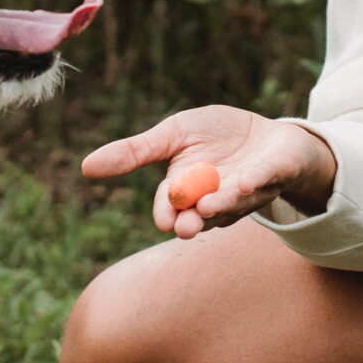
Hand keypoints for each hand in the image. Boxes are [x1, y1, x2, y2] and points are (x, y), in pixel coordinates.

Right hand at [81, 105, 339, 238]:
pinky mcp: (277, 172)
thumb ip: (135, 152)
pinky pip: (268, 178)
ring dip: (222, 204)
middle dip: (194, 221)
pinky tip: (247, 182)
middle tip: (185, 228)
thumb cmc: (217, 137)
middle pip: (203, 215)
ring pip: (234, 202)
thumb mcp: (173, 135)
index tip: (164, 220)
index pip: (173, 207)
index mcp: (190, 191)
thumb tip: (85, 168)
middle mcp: (218, 199)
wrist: (271, 135)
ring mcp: (249, 190)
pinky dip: (257, 181)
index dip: (168, 213)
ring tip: (209, 205)